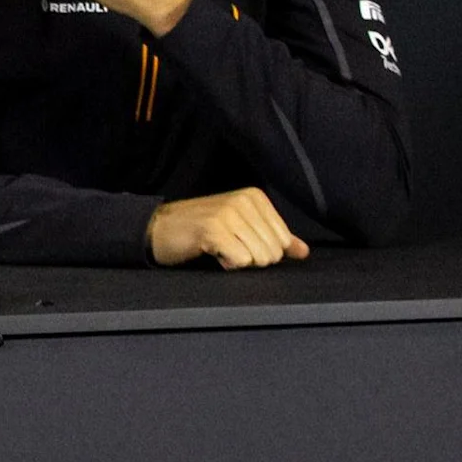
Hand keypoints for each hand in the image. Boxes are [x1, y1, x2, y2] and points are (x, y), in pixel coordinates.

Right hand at [147, 187, 309, 269]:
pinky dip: (227, 263)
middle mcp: (243, 200)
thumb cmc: (201, 230)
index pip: (283, 240)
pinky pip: (241, 260)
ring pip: (260, 258)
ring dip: (238, 261)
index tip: (237, 240)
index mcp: (255, 197)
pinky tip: (213, 253)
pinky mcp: (213, 228)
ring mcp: (228, 213)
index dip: (262, 250)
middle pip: (273, 252)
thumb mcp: (242, 228)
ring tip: (219, 248)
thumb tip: (303, 251)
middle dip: (251, 258)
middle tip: (227, 245)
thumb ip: (275, 238)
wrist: (158, 228)